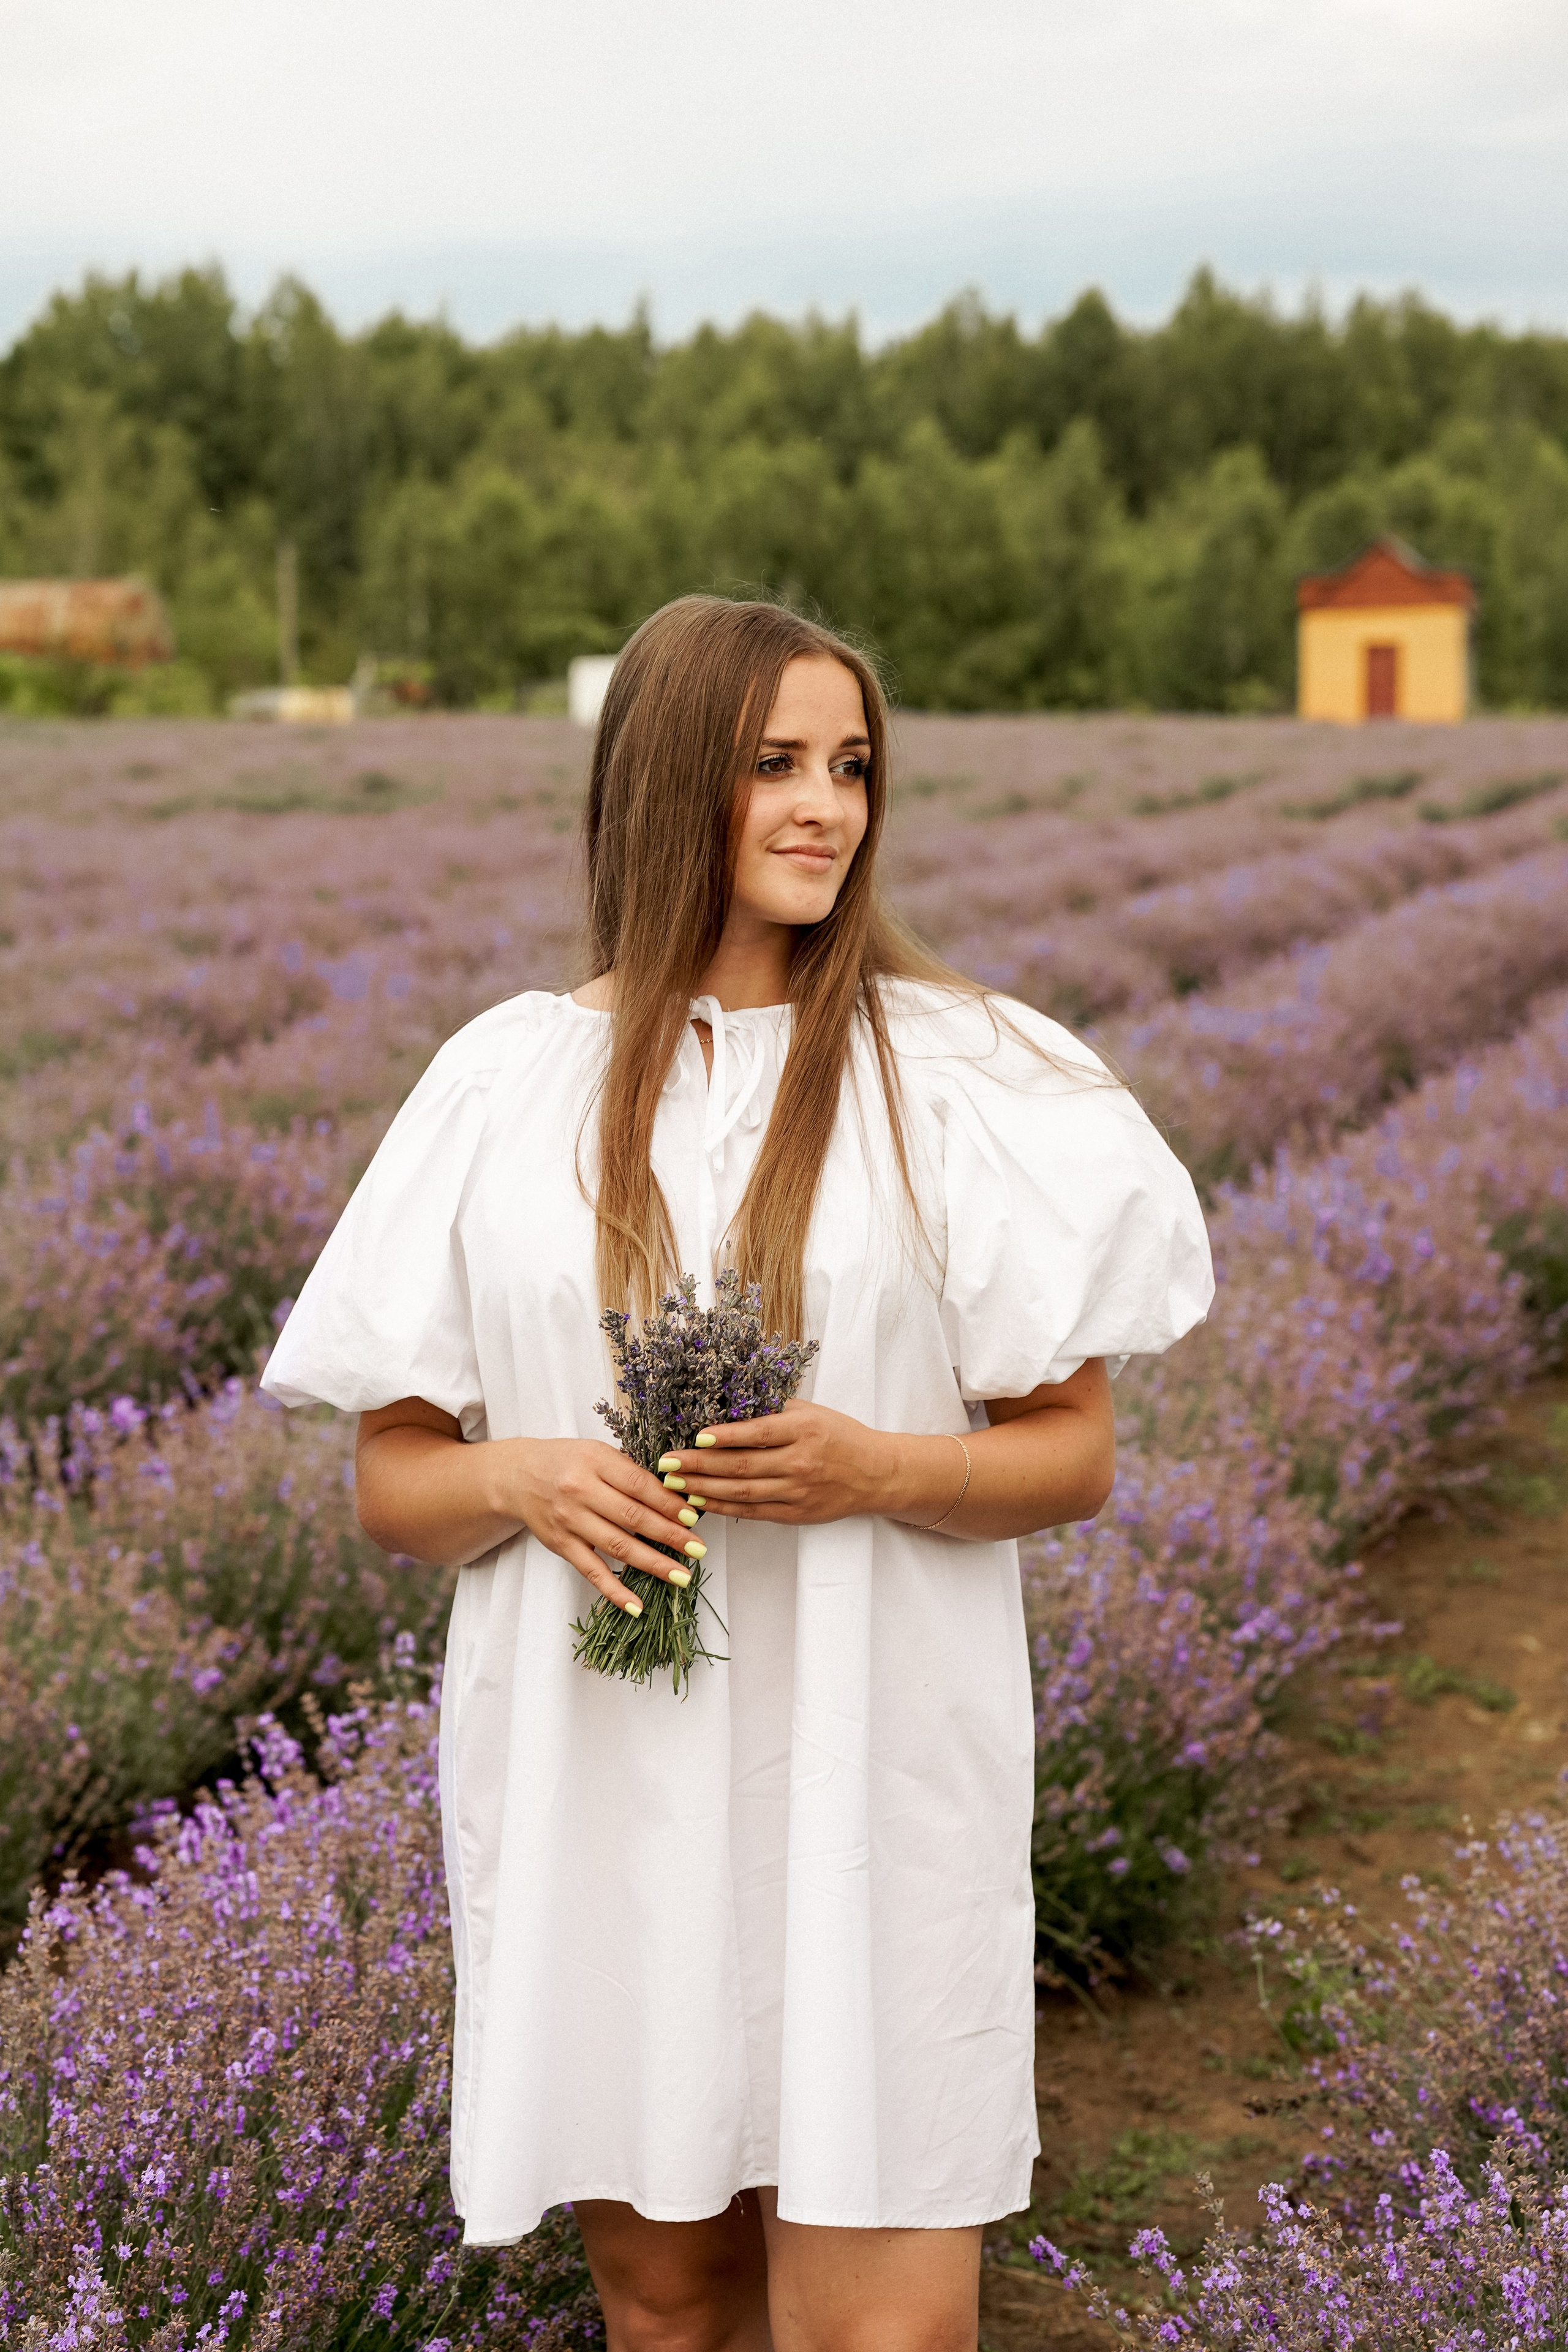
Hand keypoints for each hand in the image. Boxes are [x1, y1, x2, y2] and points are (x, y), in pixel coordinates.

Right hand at [508, 1437, 702, 1612]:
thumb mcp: (598, 1453)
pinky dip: (615, 1591)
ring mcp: (569, 1521)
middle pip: (632, 1517)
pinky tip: (637, 1605)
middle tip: (698, 1550)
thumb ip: (631, 1473)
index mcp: (595, 1461)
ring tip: (681, 1575)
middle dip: (670, 1535)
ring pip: (617, 1547)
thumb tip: (676, 1499)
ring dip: (653, 1564)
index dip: (668, 1503)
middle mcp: (580, 1491)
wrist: (518, 1477)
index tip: (693, 1517)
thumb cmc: (567, 1462)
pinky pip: (591, 1571)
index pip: (639, 1485)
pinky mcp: (561, 1545)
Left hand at [661, 1400, 893, 1525]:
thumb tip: (725, 1404)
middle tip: (667, 1463)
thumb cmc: (839, 1436)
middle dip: (698, 1466)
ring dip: (703, 1489)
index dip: (723, 1436)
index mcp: (803, 1430)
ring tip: (674, 1484)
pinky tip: (700, 1502)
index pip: (756, 1433)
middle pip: (741, 1466)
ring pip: (741, 1492)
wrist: (876, 1473)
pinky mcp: (795, 1514)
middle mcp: (799, 1462)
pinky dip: (723, 1508)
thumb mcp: (811, 1412)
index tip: (694, 1437)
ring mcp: (797, 1491)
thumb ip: (772, 1410)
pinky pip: (752, 1512)